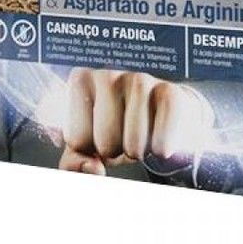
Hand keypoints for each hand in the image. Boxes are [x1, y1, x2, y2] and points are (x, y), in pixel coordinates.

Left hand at [58, 68, 213, 174]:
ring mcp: (140, 80)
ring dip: (139, 151)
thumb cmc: (119, 125)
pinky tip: (160, 136)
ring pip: (133, 146)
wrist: (163, 110)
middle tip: (123, 132)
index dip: (91, 147)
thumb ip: (74, 162)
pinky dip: (161, 150)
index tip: (100, 131)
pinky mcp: (169, 92)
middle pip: (105, 144)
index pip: (78, 140)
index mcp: (81, 81)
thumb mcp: (88, 143)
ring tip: (141, 132)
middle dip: (116, 149)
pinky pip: (160, 142)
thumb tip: (92, 169)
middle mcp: (108, 74)